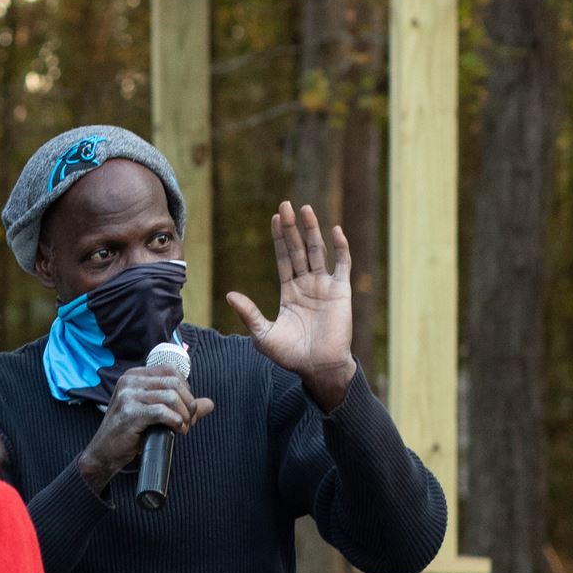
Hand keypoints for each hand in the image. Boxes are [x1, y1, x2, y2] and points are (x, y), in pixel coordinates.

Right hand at [76, 362, 212, 494]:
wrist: (104, 452)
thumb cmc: (129, 432)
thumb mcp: (155, 413)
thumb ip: (181, 406)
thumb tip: (209, 404)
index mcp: (134, 376)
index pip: (171, 370)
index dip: (186, 389)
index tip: (187, 409)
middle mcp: (130, 381)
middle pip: (174, 382)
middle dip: (188, 403)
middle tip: (189, 421)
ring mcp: (128, 396)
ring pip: (171, 397)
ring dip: (184, 415)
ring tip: (183, 427)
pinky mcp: (130, 413)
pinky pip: (163, 412)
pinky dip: (176, 422)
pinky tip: (177, 430)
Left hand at [225, 202, 357, 409]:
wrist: (318, 368)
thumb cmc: (291, 356)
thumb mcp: (263, 335)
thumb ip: (248, 313)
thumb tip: (229, 294)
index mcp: (290, 292)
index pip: (283, 258)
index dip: (279, 238)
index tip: (275, 218)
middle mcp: (307, 285)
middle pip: (298, 249)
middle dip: (292, 228)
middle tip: (286, 204)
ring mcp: (325, 286)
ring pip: (318, 251)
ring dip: (312, 230)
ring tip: (305, 209)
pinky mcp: (341, 292)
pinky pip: (342, 264)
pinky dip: (340, 247)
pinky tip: (334, 230)